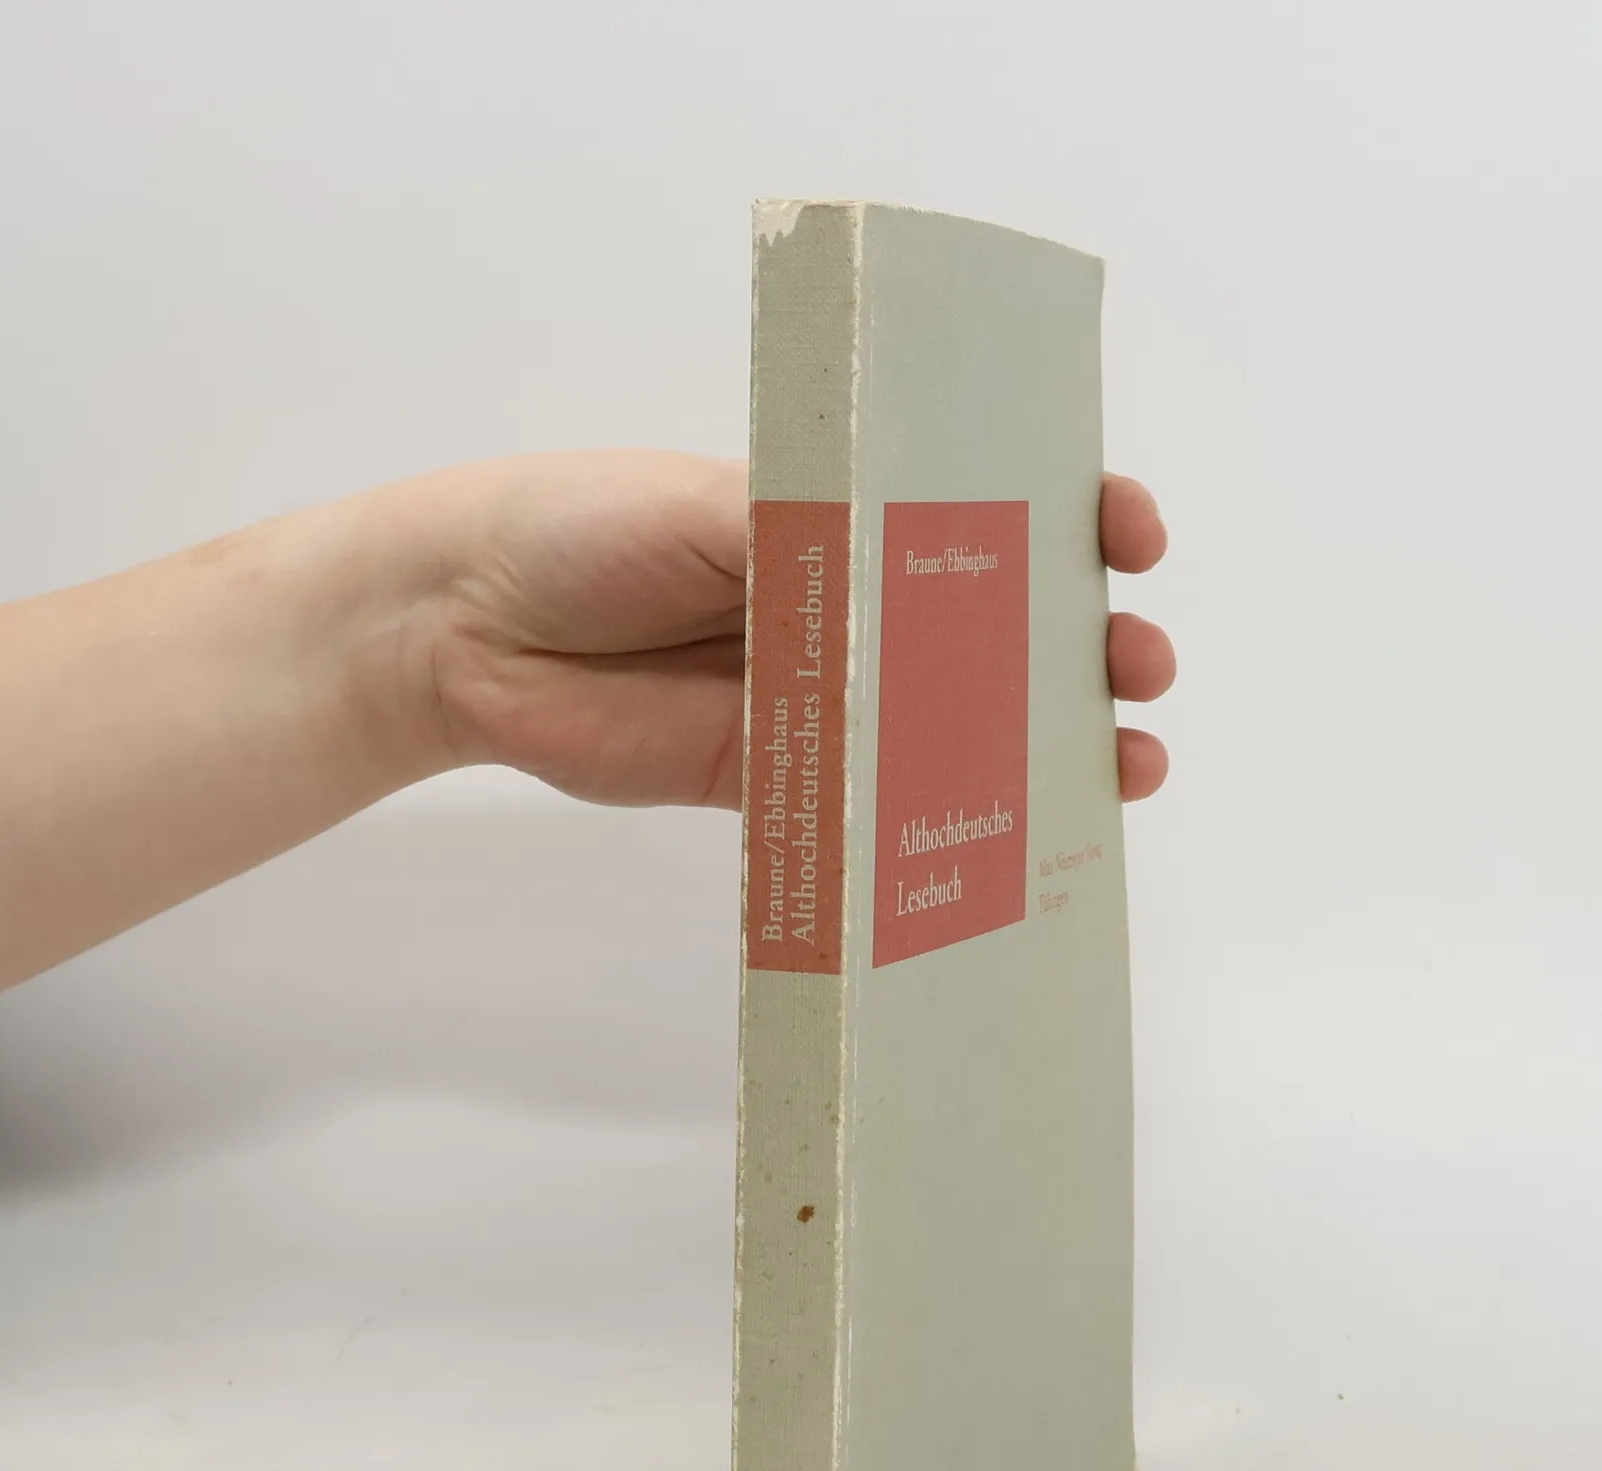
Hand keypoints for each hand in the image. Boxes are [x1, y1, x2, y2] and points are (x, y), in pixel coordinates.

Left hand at [412, 451, 1174, 807]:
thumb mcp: (713, 504)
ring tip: (1120, 767)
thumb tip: (930, 599)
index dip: (1069, 520)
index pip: (984, 512)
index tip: (1126, 533)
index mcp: (843, 514)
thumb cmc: (581, 527)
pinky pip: (876, 807)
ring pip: (955, 728)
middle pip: (996, 633)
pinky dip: (944, 823)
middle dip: (1084, 650)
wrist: (465, 626)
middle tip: (1136, 668)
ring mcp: (822, 700)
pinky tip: (1009, 836)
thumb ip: (818, 546)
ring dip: (1044, 749)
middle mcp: (850, 607)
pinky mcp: (781, 782)